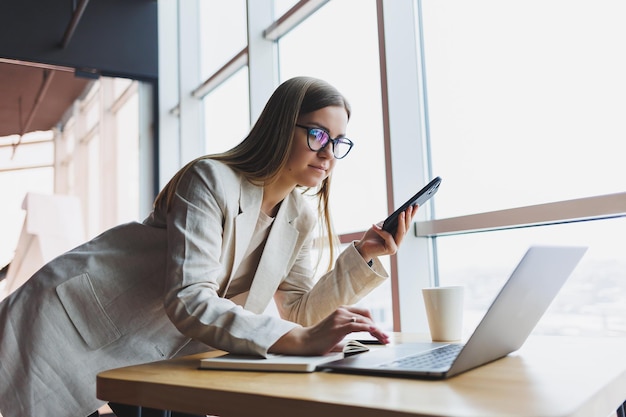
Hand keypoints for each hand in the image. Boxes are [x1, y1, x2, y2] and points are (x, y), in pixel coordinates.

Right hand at [268, 306, 389, 355]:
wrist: (304, 342)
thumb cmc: (319, 339)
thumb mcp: (337, 333)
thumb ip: (349, 334)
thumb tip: (362, 344)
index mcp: (342, 311)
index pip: (364, 313)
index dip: (374, 323)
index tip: (381, 333)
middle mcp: (342, 311)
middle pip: (367, 316)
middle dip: (378, 327)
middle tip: (385, 338)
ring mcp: (340, 317)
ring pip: (366, 321)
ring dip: (378, 331)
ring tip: (384, 339)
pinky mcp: (339, 326)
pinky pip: (359, 326)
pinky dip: (370, 329)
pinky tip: (376, 334)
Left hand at [355, 205, 416, 261]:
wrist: (362, 248)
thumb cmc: (371, 237)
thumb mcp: (381, 226)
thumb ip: (389, 222)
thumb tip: (398, 214)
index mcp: (398, 235)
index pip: (407, 224)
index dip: (412, 215)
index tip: (416, 205)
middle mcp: (399, 241)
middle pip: (406, 228)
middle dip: (409, 216)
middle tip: (410, 207)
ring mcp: (395, 246)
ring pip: (401, 232)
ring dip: (402, 221)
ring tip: (402, 213)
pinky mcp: (390, 249)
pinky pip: (388, 237)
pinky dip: (381, 231)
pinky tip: (374, 225)